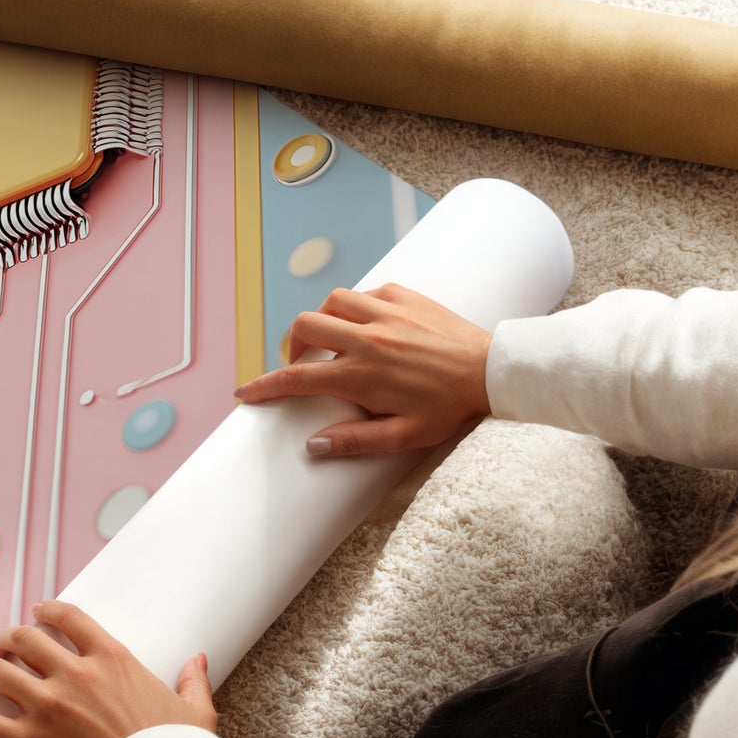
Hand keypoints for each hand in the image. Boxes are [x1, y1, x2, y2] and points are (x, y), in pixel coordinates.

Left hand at [0, 599, 215, 737]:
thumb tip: (198, 660)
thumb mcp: (194, 709)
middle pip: (24, 640)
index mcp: (111, 659)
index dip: (46, 612)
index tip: (37, 614)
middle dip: (8, 639)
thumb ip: (191, 680)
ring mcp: (47, 707)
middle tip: (2, 645)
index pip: (68, 618)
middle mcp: (73, 675)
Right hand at [234, 283, 491, 457]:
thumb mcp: (404, 436)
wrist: (493, 371)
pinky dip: (356, 306)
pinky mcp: (405, 296)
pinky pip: (366, 292)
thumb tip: (313, 445)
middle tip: (301, 363)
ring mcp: (386, 313)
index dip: (263, 386)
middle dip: (291, 345)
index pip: (296, 379)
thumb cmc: (450, 408)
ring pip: (331, 302)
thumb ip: (356, 441)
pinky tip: (367, 324)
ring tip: (332, 340)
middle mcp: (367, 338)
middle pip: (304, 327)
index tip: (244, 392)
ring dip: (323, 320)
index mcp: (362, 375)